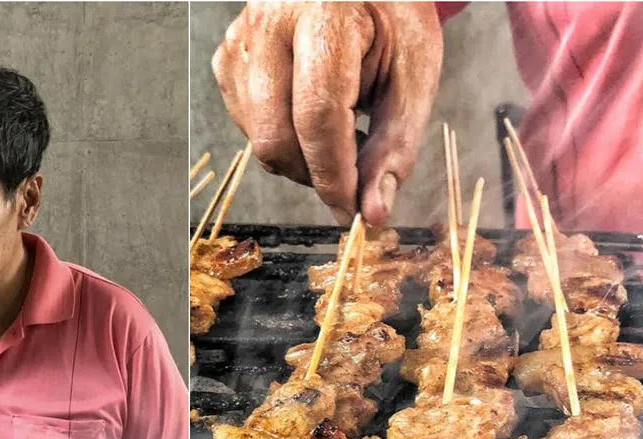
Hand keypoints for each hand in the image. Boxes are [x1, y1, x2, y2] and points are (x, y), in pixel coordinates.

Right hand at [212, 2, 442, 225]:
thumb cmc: (393, 19)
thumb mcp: (413, 74)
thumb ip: (395, 145)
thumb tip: (374, 213)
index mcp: (325, 12)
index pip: (317, 115)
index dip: (334, 175)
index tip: (353, 211)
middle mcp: (272, 20)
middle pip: (276, 135)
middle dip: (314, 175)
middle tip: (351, 180)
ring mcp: (243, 38)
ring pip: (258, 138)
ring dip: (299, 160)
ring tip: (340, 136)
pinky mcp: (229, 55)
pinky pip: (246, 124)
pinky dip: (281, 138)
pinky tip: (310, 119)